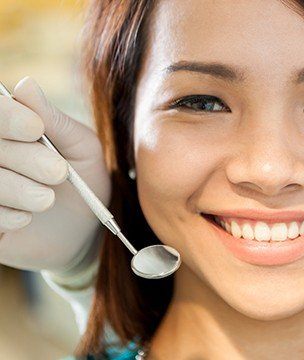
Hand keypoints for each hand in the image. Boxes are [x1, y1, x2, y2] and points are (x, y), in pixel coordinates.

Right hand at [0, 76, 110, 273]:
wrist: (84, 232)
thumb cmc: (83, 181)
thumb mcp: (81, 148)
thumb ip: (54, 120)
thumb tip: (26, 84)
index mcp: (7, 128)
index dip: (7, 117)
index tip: (36, 129)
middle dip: (26, 157)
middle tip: (59, 173)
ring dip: (17, 189)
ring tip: (46, 199)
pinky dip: (5, 215)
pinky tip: (26, 218)